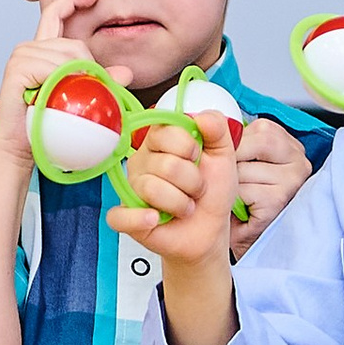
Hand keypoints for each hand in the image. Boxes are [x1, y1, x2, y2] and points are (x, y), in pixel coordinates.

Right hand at [0, 0, 102, 171]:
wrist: (18, 147)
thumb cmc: (43, 125)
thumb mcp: (77, 99)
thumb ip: (98, 82)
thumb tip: (126, 74)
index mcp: (42, 50)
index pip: (56, 14)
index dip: (73, 0)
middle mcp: (29, 48)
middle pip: (74, 45)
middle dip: (88, 69)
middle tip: (79, 95)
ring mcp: (22, 56)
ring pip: (67, 57)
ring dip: (73, 80)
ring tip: (61, 101)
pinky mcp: (18, 68)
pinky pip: (53, 69)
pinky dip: (59, 84)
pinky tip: (50, 98)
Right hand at [109, 111, 236, 262]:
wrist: (210, 229)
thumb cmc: (212, 193)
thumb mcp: (223, 156)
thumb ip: (218, 129)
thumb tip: (202, 116)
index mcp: (161, 142)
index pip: (164, 130)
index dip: (187, 146)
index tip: (197, 157)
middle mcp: (142, 162)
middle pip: (164, 163)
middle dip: (192, 181)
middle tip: (196, 189)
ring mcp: (131, 189)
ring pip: (151, 189)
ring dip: (180, 202)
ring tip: (185, 206)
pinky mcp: (125, 217)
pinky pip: (120, 216)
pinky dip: (140, 218)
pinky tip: (155, 218)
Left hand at [231, 114, 313, 254]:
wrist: (242, 242)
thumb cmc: (241, 203)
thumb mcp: (240, 164)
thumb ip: (234, 141)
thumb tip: (208, 117)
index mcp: (288, 144)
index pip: (255, 128)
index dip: (232, 145)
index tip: (225, 161)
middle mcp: (298, 159)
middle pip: (249, 145)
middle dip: (231, 164)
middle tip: (228, 183)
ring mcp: (293, 180)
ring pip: (242, 169)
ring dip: (230, 186)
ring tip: (235, 198)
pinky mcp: (281, 199)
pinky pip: (244, 190)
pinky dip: (234, 201)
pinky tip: (241, 209)